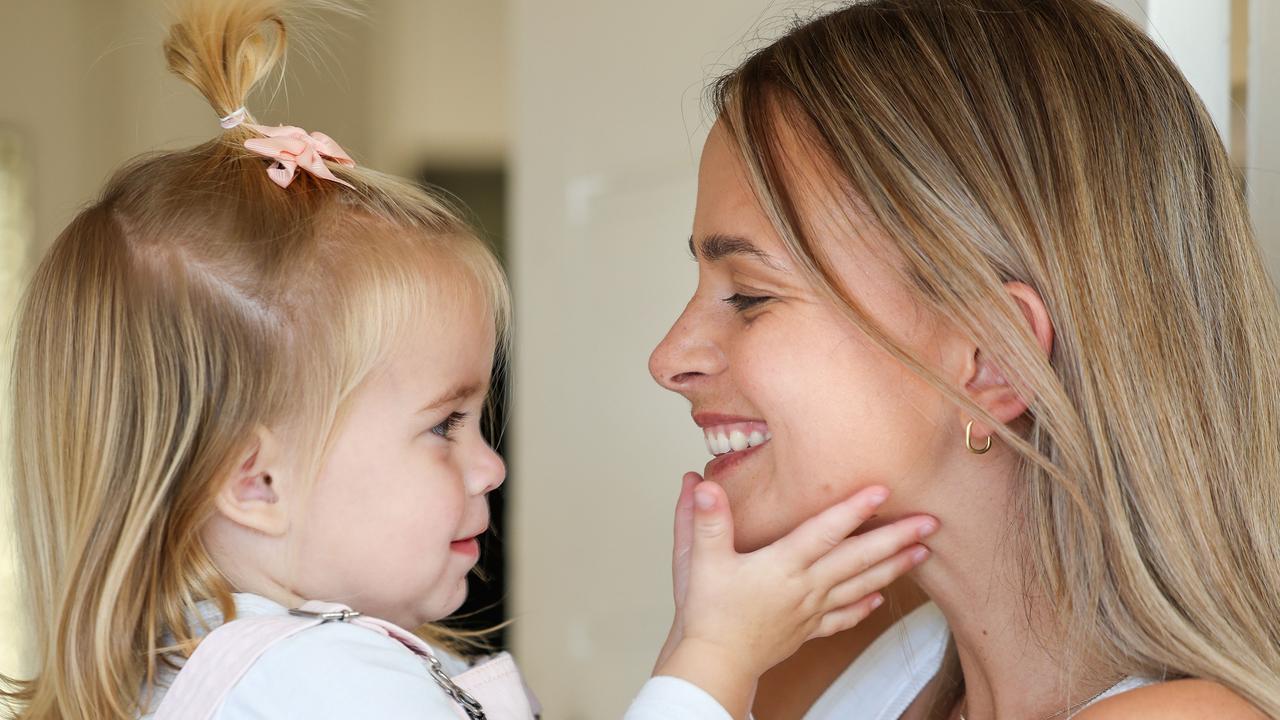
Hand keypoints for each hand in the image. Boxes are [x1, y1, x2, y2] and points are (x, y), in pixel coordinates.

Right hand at [654, 477, 936, 718]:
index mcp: (781, 566)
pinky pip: (842, 617)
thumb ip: (705, 519)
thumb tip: (702, 483)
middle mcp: (803, 587)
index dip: (853, 508)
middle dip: (895, 539)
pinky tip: (880, 599)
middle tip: (930, 522)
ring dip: (893, 568)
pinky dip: (864, 607)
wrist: (714, 666)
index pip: (824, 531)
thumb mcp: (699, 560)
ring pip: (859, 586)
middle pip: (857, 558)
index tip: (882, 490)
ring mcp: (809, 611)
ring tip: (922, 552)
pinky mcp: (805, 630)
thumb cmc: (707, 615)